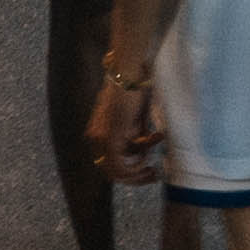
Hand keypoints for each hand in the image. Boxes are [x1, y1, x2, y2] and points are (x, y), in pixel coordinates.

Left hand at [93, 58, 163, 180]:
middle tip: (153, 175)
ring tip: (152, 166)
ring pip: (116, 172)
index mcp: (99, 133)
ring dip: (137, 173)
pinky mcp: (110, 138)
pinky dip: (135, 168)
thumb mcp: (135, 118)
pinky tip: (147, 159)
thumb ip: (136, 136)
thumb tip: (143, 153)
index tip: (149, 169)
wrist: (129, 71)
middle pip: (112, 172)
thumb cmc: (135, 89)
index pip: (111, 163)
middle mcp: (96, 138)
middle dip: (135, 178)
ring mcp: (101, 139)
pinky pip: (120, 166)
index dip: (130, 171)